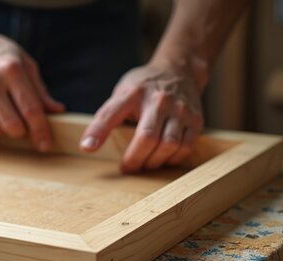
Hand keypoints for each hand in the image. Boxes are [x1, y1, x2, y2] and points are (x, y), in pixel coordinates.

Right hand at [0, 31, 63, 151]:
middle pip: (12, 125)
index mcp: (12, 70)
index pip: (31, 109)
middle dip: (22, 133)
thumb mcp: (24, 63)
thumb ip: (40, 90)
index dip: (40, 131)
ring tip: (5, 113)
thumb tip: (58, 111)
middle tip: (24, 127)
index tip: (45, 145)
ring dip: (3, 129)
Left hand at [79, 62, 203, 172]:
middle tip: (127, 168)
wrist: (179, 70)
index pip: (111, 113)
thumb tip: (87, 146)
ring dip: (154, 161)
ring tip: (145, 164)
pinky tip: (162, 158)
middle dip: (135, 158)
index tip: (87, 148)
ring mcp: (180, 109)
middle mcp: (158, 99)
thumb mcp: (122, 93)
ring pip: (169, 145)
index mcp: (133, 92)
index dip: (98, 132)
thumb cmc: (144, 88)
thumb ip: (107, 117)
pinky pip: (185, 147)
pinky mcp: (195, 119)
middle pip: (147, 136)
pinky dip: (172, 159)